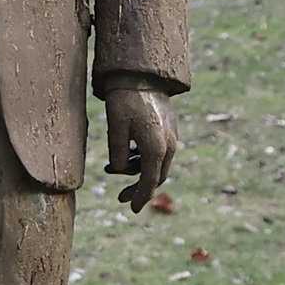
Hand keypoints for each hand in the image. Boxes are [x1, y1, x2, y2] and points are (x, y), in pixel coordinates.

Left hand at [103, 84, 176, 212]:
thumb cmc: (124, 101)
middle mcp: (169, 144)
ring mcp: (171, 135)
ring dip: (137, 171)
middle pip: (156, 176)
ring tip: (113, 168)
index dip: (140, 197)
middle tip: (120, 197)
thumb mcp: (115, 130)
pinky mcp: (168, 128)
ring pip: (157, 164)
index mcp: (156, 147)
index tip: (132, 209)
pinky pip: (158, 151)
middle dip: (139, 188)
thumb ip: (118, 155)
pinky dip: (143, 158)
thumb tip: (119, 171)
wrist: (141, 74)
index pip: (149, 182)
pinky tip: (125, 154)